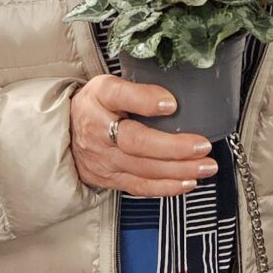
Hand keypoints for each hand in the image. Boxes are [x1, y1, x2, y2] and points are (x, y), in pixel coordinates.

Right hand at [70, 75, 216, 198]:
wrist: (66, 134)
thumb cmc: (96, 106)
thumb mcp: (110, 85)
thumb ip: (138, 90)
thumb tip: (170, 102)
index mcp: (99, 99)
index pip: (119, 96)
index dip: (146, 101)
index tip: (171, 104)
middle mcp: (99, 131)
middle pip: (136, 142)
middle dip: (174, 147)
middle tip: (203, 146)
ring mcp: (104, 159)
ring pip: (143, 168)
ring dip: (179, 170)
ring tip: (206, 166)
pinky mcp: (110, 179)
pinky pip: (140, 186)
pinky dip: (167, 187)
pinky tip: (188, 182)